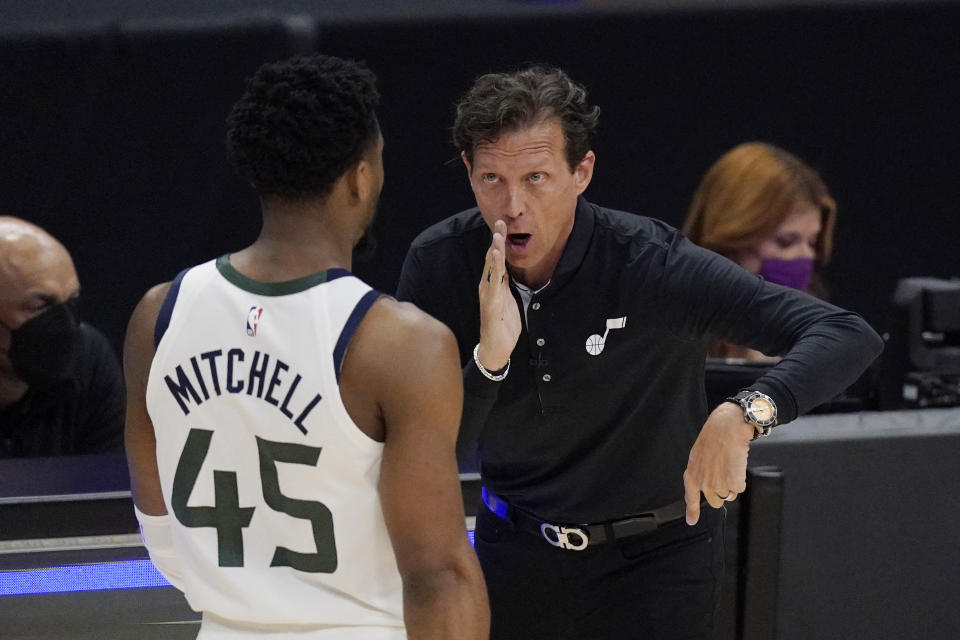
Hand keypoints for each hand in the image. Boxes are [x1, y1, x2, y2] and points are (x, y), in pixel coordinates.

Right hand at [476, 220, 520, 370]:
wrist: (496, 347)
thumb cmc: (502, 325)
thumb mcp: (508, 300)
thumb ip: (505, 285)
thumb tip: (507, 270)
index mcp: (494, 285)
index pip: (496, 259)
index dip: (499, 242)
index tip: (503, 226)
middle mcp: (488, 286)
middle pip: (492, 258)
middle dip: (496, 240)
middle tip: (500, 221)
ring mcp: (488, 293)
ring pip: (492, 267)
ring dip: (495, 249)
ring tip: (498, 234)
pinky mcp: (491, 302)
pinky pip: (493, 282)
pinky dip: (494, 267)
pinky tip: (495, 255)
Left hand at [683, 402, 754, 524]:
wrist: (726, 428)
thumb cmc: (713, 438)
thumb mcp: (697, 456)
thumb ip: (699, 473)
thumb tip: (704, 487)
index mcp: (691, 475)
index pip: (690, 498)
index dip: (692, 511)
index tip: (692, 521)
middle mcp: (703, 483)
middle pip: (715, 502)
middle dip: (721, 493)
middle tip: (723, 475)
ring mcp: (718, 485)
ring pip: (729, 495)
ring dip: (732, 484)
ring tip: (729, 466)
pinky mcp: (733, 483)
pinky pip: (740, 489)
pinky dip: (741, 479)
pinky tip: (736, 465)